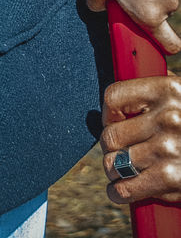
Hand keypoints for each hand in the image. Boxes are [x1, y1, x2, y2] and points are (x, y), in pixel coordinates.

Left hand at [101, 75, 180, 204]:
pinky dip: (120, 193)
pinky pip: (129, 187)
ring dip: (114, 171)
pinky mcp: (173, 178)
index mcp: (167, 90)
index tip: (113, 121)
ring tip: (117, 172)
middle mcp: (166, 117)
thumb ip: (160, 96)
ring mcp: (168, 149)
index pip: (114, 97)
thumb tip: (125, 104)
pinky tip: (120, 192)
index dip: (109, 113)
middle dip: (111, 147)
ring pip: (116, 163)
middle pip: (112, 134)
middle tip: (116, 152)